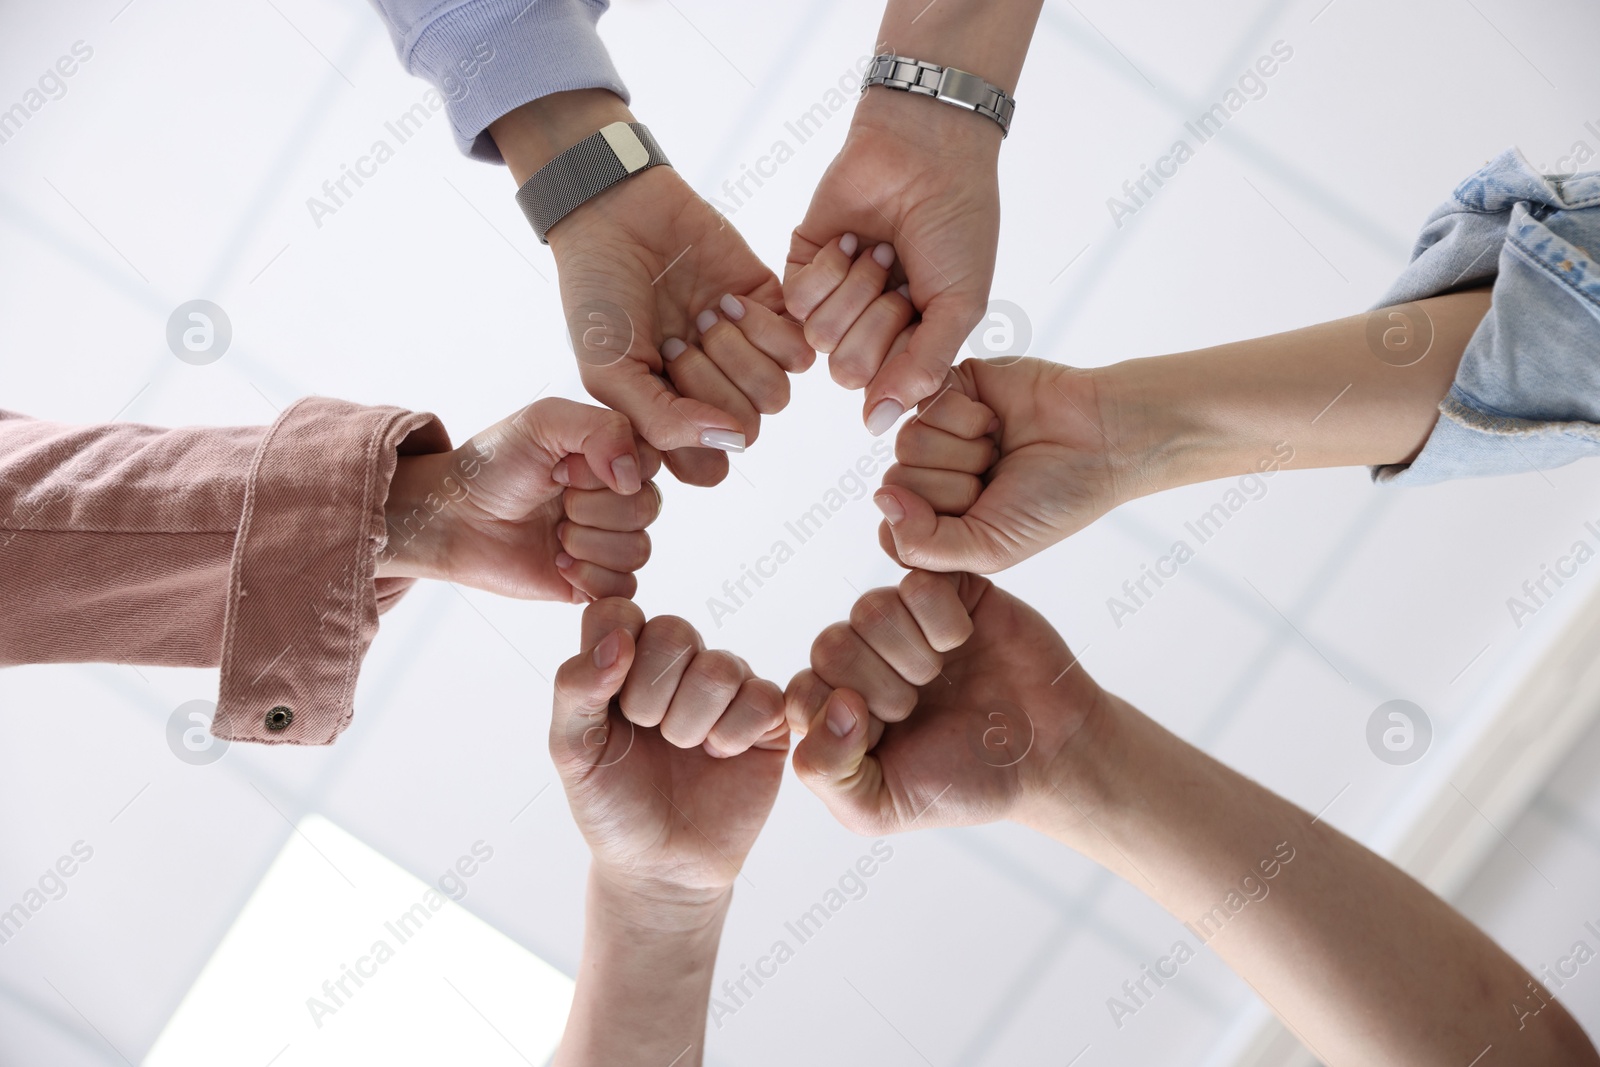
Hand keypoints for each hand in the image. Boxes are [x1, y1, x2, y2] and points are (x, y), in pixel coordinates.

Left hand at [379, 397, 660, 600]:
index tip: (564, 467)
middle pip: (646, 508)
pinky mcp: (594, 581)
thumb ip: (602, 429)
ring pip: (638, 550)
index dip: (607, 469)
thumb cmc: (492, 466)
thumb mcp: (544, 422)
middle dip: (591, 507)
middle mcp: (616, 498)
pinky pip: (623, 588)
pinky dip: (588, 576)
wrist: (453, 518)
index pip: (650, 463)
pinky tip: (557, 562)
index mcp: (612, 456)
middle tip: (553, 501)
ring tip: (552, 534)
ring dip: (586, 542)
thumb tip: (634, 476)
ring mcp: (607, 541)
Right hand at [492, 92, 813, 488]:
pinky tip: (726, 300)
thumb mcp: (609, 371)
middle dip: (709, 386)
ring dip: (736, 356)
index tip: (657, 390)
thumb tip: (731, 442)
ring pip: (777, 395)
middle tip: (674, 341)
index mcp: (672, 419)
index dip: (692, 439)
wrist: (618, 214)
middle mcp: (713, 394)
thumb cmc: (599, 297)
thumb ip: (661, 422)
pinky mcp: (774, 314)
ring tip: (701, 318)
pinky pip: (798, 350)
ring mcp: (745, 355)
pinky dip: (763, 327)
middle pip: (748, 430)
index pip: (709, 467)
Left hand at [550, 598, 788, 900]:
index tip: (610, 703)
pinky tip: (721, 757)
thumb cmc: (613, 804)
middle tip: (649, 733)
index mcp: (624, 658)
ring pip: (719, 667)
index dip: (613, 653)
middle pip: (674, 631)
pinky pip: (762, 696)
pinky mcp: (768, 716)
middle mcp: (677, 663)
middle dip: (652, 695)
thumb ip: (576, 688)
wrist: (661, 865)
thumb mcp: (571, 750)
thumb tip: (619, 639)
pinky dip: (734, 735)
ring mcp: (726, 687)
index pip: (617, 612)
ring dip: (692, 722)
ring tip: (686, 750)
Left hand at [785, 89, 1000, 435]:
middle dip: (878, 318)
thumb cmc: (956, 227)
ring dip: (855, 289)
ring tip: (879, 252)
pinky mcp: (801, 269)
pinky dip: (828, 268)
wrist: (927, 153)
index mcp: (909, 345)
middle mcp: (868, 330)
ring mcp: (833, 301)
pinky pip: (795, 302)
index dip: (903, 350)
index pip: (885, 389)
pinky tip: (851, 240)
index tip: (926, 307)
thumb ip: (923, 372)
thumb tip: (879, 426)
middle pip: (847, 370)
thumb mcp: (958, 307)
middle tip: (900, 275)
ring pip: (819, 337)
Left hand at [786, 569, 1103, 833]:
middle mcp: (862, 660)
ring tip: (939, 677)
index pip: (798, 692)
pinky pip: (917, 583)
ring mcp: (902, 623)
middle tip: (915, 707)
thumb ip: (825, 772)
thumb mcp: (879, 808)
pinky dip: (942, 620)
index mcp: (836, 709)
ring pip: (870, 609)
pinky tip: (963, 643)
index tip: (882, 732)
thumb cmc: (964, 783)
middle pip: (830, 644)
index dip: (836, 712)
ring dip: (911, 654)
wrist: (1048, 755)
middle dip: (879, 686)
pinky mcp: (945, 593)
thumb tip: (833, 703)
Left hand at [874, 357, 1135, 572]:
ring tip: (1000, 450)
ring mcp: (935, 430)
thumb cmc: (1053, 501)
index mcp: (935, 519)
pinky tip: (995, 422)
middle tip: (999, 478)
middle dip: (957, 487)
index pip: (892, 530)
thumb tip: (881, 500)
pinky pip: (925, 404)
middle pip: (898, 483)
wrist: (1103, 442)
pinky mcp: (947, 387)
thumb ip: (924, 545)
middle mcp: (929, 475)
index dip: (937, 527)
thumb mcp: (989, 549)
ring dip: (966, 452)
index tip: (983, 520)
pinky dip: (967, 418)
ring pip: (908, 444)